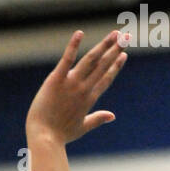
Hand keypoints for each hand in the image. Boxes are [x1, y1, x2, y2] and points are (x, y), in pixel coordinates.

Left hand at [26, 30, 127, 146]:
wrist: (44, 137)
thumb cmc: (60, 135)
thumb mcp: (81, 127)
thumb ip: (97, 119)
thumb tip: (112, 116)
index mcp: (89, 99)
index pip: (106, 79)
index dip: (115, 66)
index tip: (124, 55)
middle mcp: (83, 89)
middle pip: (103, 65)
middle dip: (115, 50)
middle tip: (126, 37)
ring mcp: (71, 83)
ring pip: (91, 60)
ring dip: (104, 45)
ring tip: (115, 34)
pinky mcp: (56, 80)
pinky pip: (67, 59)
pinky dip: (73, 46)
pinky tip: (80, 33)